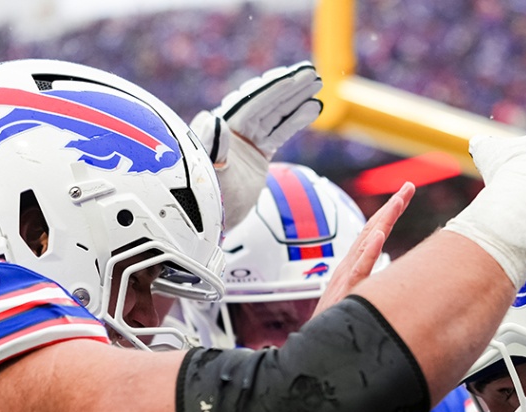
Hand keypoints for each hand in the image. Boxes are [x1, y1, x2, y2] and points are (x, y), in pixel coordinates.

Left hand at [191, 62, 322, 228]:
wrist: (213, 223)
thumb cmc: (208, 201)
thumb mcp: (210, 176)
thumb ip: (212, 147)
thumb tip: (214, 119)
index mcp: (219, 128)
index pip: (249, 103)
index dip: (270, 90)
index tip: (290, 77)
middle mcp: (232, 129)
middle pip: (264, 103)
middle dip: (288, 88)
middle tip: (312, 74)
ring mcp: (246, 140)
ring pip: (275, 114)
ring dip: (296, 100)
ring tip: (317, 86)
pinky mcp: (257, 153)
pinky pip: (279, 131)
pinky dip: (295, 120)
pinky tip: (313, 108)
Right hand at [313, 181, 414, 317]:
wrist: (313, 346)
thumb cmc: (335, 325)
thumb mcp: (355, 299)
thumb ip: (370, 286)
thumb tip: (390, 280)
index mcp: (352, 266)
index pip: (373, 232)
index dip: (388, 213)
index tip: (404, 194)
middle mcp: (349, 266)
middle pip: (372, 229)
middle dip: (391, 207)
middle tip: (408, 187)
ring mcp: (348, 277)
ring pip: (368, 242)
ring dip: (383, 220)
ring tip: (398, 201)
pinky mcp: (347, 291)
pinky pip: (360, 269)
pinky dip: (369, 252)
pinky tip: (380, 237)